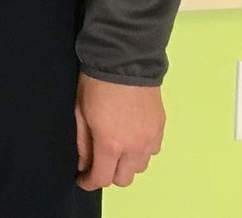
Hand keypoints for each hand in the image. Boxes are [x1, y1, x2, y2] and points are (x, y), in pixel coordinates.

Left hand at [75, 72, 164, 189]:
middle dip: (108, 174)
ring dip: (127, 163)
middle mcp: (134, 147)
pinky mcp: (161, 128)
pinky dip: (142, 151)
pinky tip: (132, 137)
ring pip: (140, 167)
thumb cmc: (96, 82)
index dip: (90, 182)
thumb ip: (83, 142)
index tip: (83, 179)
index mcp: (110, 143)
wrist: (125, 58)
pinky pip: (152, 152)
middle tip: (98, 160)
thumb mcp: (80, 111)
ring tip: (116, 147)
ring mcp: (150, 139)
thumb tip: (84, 164)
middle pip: (124, 179)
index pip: (102, 178)